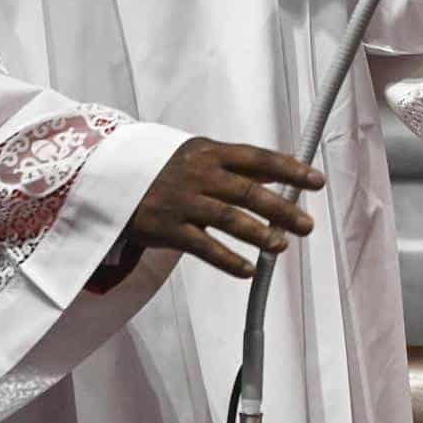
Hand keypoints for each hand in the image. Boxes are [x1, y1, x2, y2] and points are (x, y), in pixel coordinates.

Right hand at [126, 139, 325, 278]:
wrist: (106, 176)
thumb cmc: (166, 168)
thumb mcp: (199, 156)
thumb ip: (239, 166)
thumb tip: (287, 174)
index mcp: (210, 153)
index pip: (257, 159)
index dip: (290, 170)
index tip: (317, 182)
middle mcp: (197, 174)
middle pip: (247, 192)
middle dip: (281, 209)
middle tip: (307, 225)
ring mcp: (181, 201)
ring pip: (227, 219)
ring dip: (258, 234)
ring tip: (281, 246)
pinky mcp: (165, 228)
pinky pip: (202, 246)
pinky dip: (227, 259)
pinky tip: (248, 270)